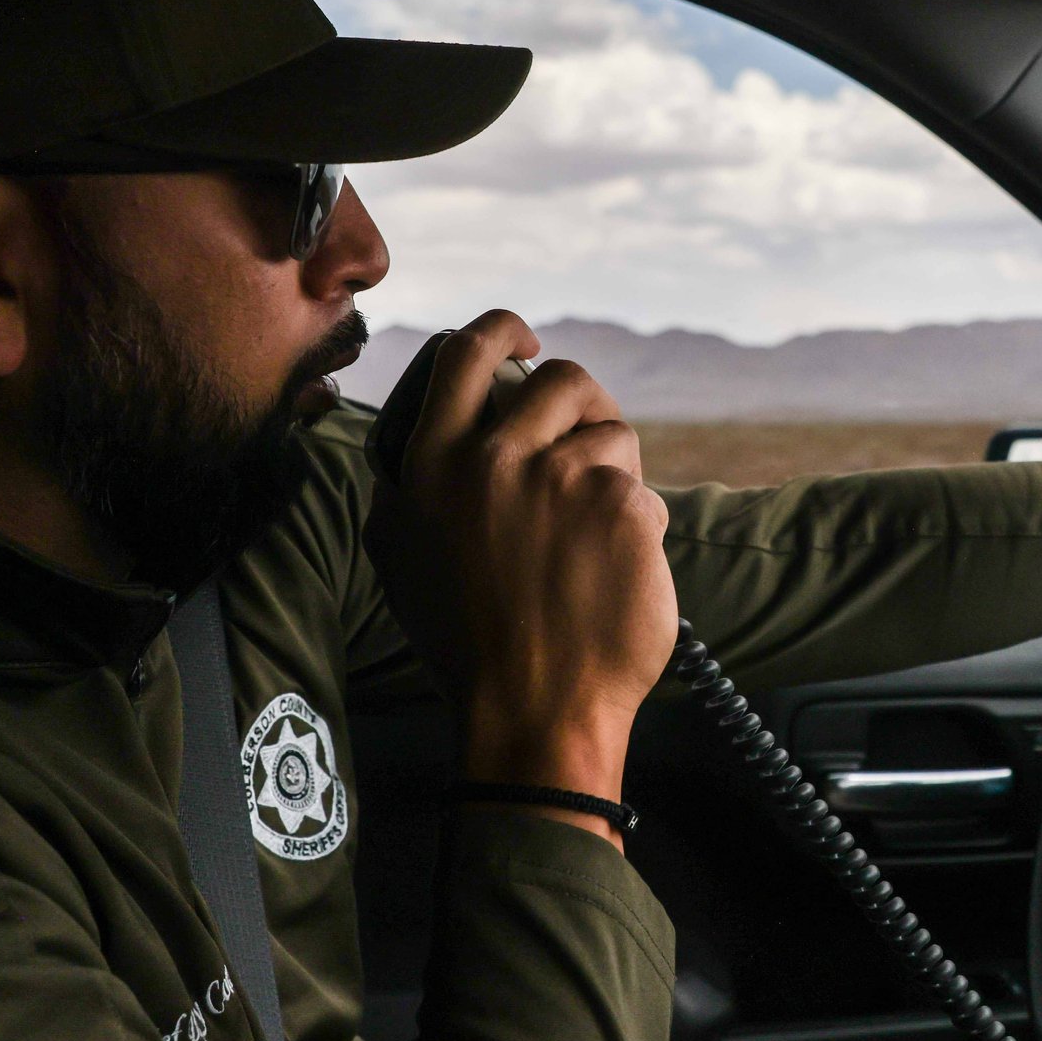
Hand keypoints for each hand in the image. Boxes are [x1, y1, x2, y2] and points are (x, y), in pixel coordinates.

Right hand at [364, 311, 677, 844]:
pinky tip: (613, 574)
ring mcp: (562, 477)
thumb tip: (416, 447)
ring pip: (612, 433)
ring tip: (593, 533)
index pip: (470, 351)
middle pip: (560, 378)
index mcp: (434, 461)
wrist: (533, 711)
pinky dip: (637, 529)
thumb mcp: (399, 559)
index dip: (504, 329)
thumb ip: (406, 490)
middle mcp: (494, 457)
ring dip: (613, 472)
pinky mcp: (622, 505)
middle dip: (582, 405)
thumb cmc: (467, 646)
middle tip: (584, 447)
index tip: (526, 340)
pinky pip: (643, 491)